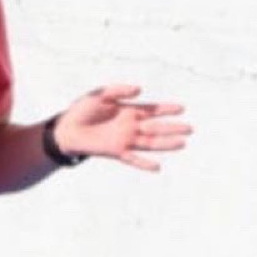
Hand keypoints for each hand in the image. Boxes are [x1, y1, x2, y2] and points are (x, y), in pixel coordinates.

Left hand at [53, 84, 191, 173]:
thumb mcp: (100, 94)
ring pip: (150, 142)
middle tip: (190, 128)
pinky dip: (144, 164)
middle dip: (173, 128)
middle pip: (156, 127)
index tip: (182, 108)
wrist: (66, 129)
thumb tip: (139, 89)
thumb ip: (119, 89)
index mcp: (128, 111)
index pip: (152, 110)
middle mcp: (130, 126)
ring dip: (166, 144)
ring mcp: (125, 140)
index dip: (166, 109)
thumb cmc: (82, 110)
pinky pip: (133, 159)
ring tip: (183, 144)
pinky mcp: (116, 151)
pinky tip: (157, 168)